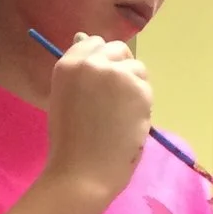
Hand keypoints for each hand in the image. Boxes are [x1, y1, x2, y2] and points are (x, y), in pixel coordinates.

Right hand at [43, 33, 151, 202]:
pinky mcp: (138, 88)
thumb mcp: (66, 98)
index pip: (92, 42)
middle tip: (113, 102)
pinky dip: (142, 105)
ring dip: (133, 87)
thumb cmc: (69, 143)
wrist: (82, 172)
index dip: (100, 62)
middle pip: (118, 50)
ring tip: (118, 116)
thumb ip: (80, 74)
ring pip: (136, 68)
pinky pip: (146, 88)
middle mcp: (91, 62)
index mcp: (67, 65)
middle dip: (120, 70)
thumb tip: (89, 41)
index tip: (99, 84)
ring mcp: (116, 73)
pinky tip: (127, 124)